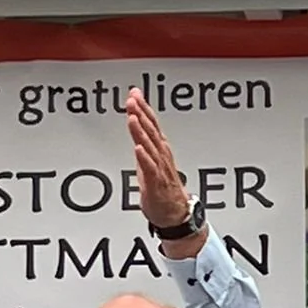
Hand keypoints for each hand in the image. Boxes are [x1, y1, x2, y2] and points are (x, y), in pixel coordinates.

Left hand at [125, 88, 192, 233]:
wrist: (175, 214)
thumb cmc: (163, 189)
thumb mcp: (149, 161)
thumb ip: (143, 140)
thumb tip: (135, 123)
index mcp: (159, 149)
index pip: (151, 123)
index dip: (142, 107)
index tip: (134, 93)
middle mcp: (161, 156)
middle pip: (150, 130)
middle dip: (140, 113)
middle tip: (133, 99)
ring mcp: (159, 169)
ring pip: (149, 146)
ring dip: (141, 131)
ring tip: (133, 117)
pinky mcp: (156, 184)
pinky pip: (150, 169)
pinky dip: (144, 158)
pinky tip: (138, 148)